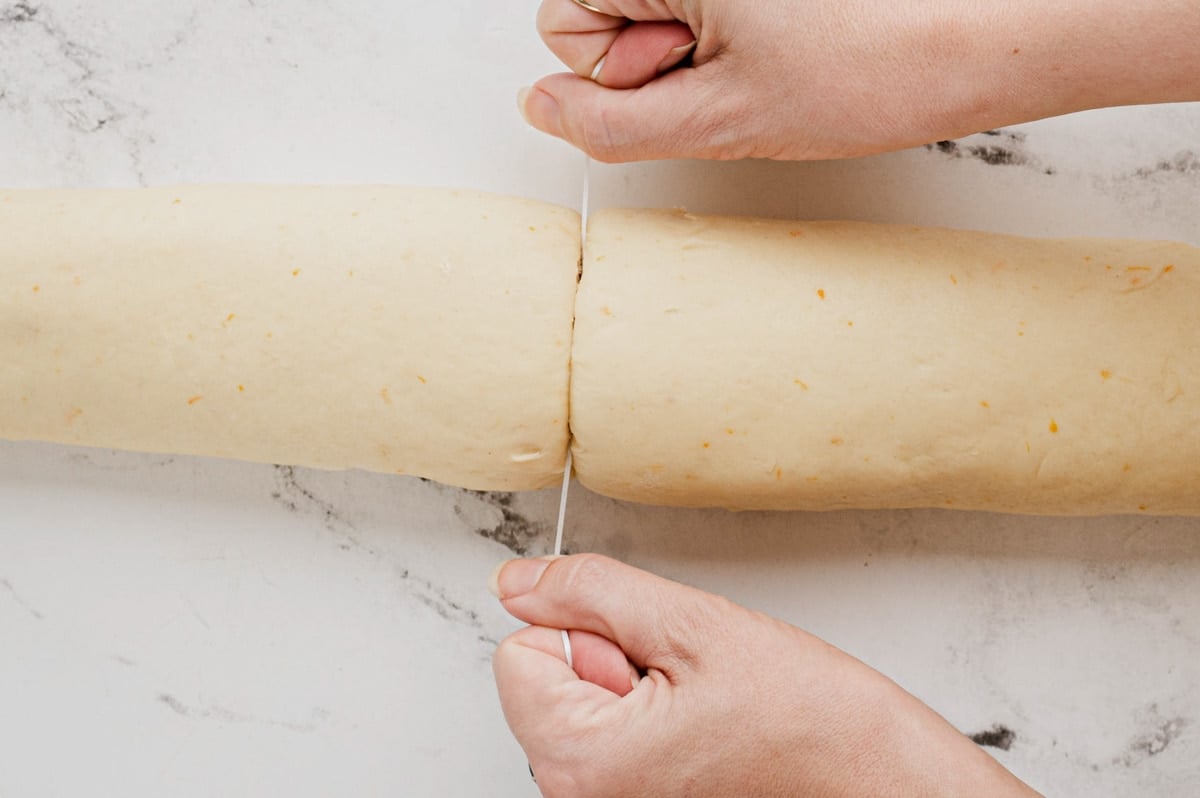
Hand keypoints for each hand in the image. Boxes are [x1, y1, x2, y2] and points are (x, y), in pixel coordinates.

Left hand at [491, 554, 1039, 796]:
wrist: (874, 778)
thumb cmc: (807, 719)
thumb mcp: (691, 624)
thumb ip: (590, 592)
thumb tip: (520, 581)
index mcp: (580, 759)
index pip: (518, 651)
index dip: (584, 630)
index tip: (650, 655)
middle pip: (544, 678)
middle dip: (607, 659)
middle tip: (684, 681)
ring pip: (576, 701)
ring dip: (629, 685)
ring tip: (700, 703)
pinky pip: (605, 731)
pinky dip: (643, 714)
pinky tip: (698, 724)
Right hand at [520, 0, 1199, 161]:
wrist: (989, 34)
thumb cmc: (879, 64)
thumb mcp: (723, 120)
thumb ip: (612, 123)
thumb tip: (542, 107)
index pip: (562, 19)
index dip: (620, 71)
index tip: (696, 71)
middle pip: (603, 7)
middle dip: (657, 56)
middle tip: (742, 68)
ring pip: (656, 8)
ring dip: (698, 47)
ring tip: (773, 55)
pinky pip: (702, 5)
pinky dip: (729, 30)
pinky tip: (785, 40)